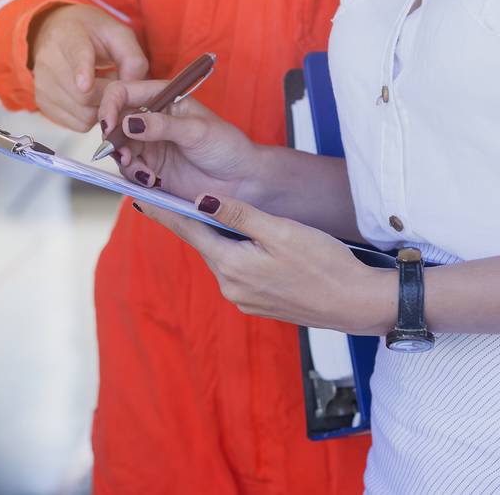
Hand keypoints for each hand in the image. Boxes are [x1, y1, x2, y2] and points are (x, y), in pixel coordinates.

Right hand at [29, 4, 148, 131]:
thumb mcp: (119, 34)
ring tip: (102, 87)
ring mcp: (42, 83)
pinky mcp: (42, 102)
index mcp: (69, 35)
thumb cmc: (92, 33)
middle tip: (116, 84)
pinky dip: (90, 117)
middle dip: (109, 96)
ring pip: (81, 113)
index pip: (75, 54)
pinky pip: (76, 124)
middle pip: (84, 95)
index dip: (81, 71)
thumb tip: (133, 90)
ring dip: (101, 108)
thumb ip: (132, 59)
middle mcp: (49, 59)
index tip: (85, 84)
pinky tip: (90, 99)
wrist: (57, 31)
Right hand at [97, 80, 263, 202]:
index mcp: (162, 97)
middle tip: (123, 154)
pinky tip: (152, 180)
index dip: (110, 105)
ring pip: (118, 148)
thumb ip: (163, 125)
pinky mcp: (149, 168)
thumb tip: (129, 122)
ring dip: (124, 160)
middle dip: (113, 139)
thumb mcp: (197, 131)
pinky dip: (134, 175)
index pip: (124, 92)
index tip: (109, 125)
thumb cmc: (226, 146)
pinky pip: (129, 170)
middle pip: (114, 121)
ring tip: (144, 173)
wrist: (241, 180)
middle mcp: (150, 118)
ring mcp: (148, 144)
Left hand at [133, 193, 393, 336]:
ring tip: (207, 212)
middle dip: (192, 220)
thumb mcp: (280, 230)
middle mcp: (231, 287)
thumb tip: (201, 199)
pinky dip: (236, 252)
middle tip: (170, 196)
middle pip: (205, 243)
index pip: (189, 231)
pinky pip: (239, 271)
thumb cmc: (325, 263)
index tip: (141, 198)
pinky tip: (245, 240)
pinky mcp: (261, 302)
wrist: (358, 303)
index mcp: (231, 266)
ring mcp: (246, 298)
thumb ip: (239, 215)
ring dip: (218, 236)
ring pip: (223, 256)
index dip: (165, 212)